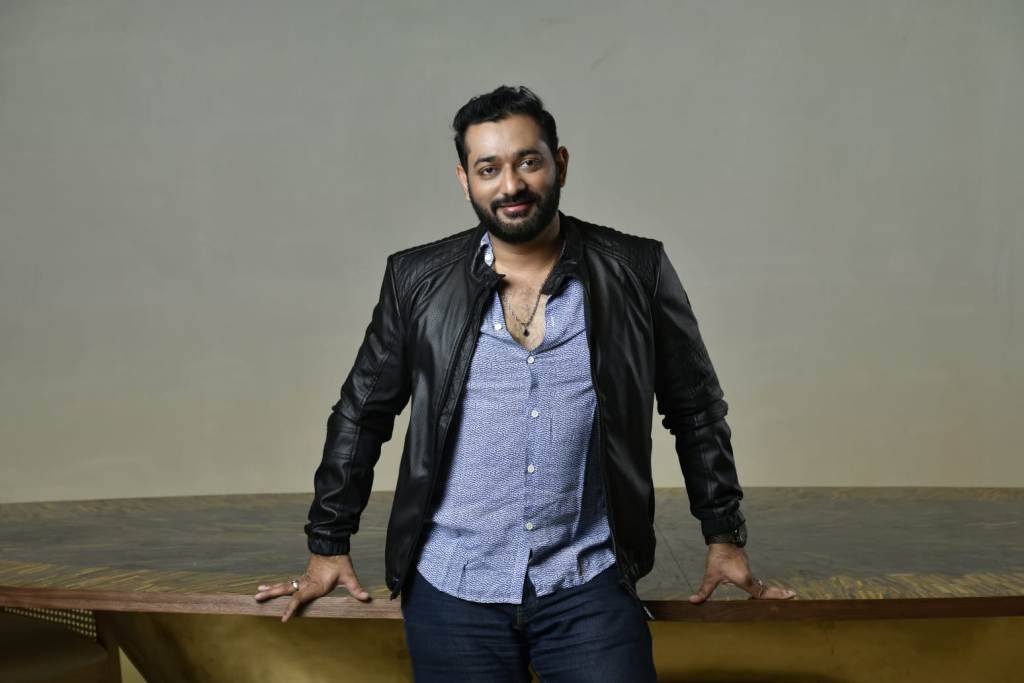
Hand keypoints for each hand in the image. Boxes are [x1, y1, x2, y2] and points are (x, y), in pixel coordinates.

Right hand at [253, 553, 371, 621]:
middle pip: (285, 590)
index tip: (283, 619)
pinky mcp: (304, 577)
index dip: (291, 608)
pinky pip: (289, 584)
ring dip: (271, 590)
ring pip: (285, 586)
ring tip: (257, 594)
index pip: (299, 598)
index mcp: (314, 585)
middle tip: (256, 599)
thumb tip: (366, 598)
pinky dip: (278, 587)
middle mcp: (306, 582)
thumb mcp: (349, 575)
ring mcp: (303, 579)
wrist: (333, 546)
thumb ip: (356, 588)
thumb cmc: (340, 562)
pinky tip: (270, 588)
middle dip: (271, 595)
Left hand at [688, 543, 796, 602]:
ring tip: (781, 596)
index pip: (762, 592)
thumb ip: (704, 591)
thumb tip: (693, 601)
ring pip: (759, 583)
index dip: (775, 596)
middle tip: (792, 595)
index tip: (791, 594)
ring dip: (769, 590)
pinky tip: (760, 588)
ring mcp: (748, 569)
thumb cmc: (718, 557)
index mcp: (744, 579)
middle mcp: (749, 575)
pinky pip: (754, 578)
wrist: (722, 538)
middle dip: (778, 593)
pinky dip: (760, 584)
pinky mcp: (744, 565)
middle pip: (765, 588)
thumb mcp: (710, 575)